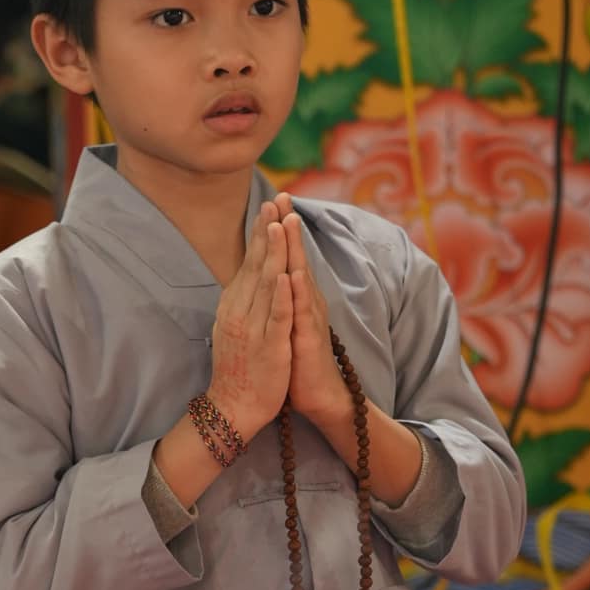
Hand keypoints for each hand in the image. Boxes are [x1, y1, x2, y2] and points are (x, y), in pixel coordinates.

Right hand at [207, 202, 291, 441]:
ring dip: (273, 254)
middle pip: (256, 265)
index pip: (249, 262)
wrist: (232, 408)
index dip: (260, 234)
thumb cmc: (238, 368)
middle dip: (266, 232)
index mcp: (234, 305)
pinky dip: (282, 296)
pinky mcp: (269, 347)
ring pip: (266, 285)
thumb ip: (242, 301)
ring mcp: (253, 328)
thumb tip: (247, 276)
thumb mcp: (234, 326)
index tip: (268, 207)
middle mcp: (240, 311)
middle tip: (274, 202)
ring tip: (280, 225)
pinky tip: (287, 276)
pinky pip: (276, 318)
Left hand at [278, 193, 352, 431]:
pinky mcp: (309, 337)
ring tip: (289, 221)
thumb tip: (272, 276)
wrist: (318, 394)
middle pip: (296, 256)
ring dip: (295, 249)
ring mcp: (309, 316)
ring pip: (301, 276)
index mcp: (298, 295)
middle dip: (288, 226)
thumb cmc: (299, 358)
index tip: (271, 200)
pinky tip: (293, 275)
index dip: (279, 229)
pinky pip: (302, 312)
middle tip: (283, 195)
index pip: (287, 256)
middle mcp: (307, 300)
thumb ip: (281, 297)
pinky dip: (298, 293)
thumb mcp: (286, 320)